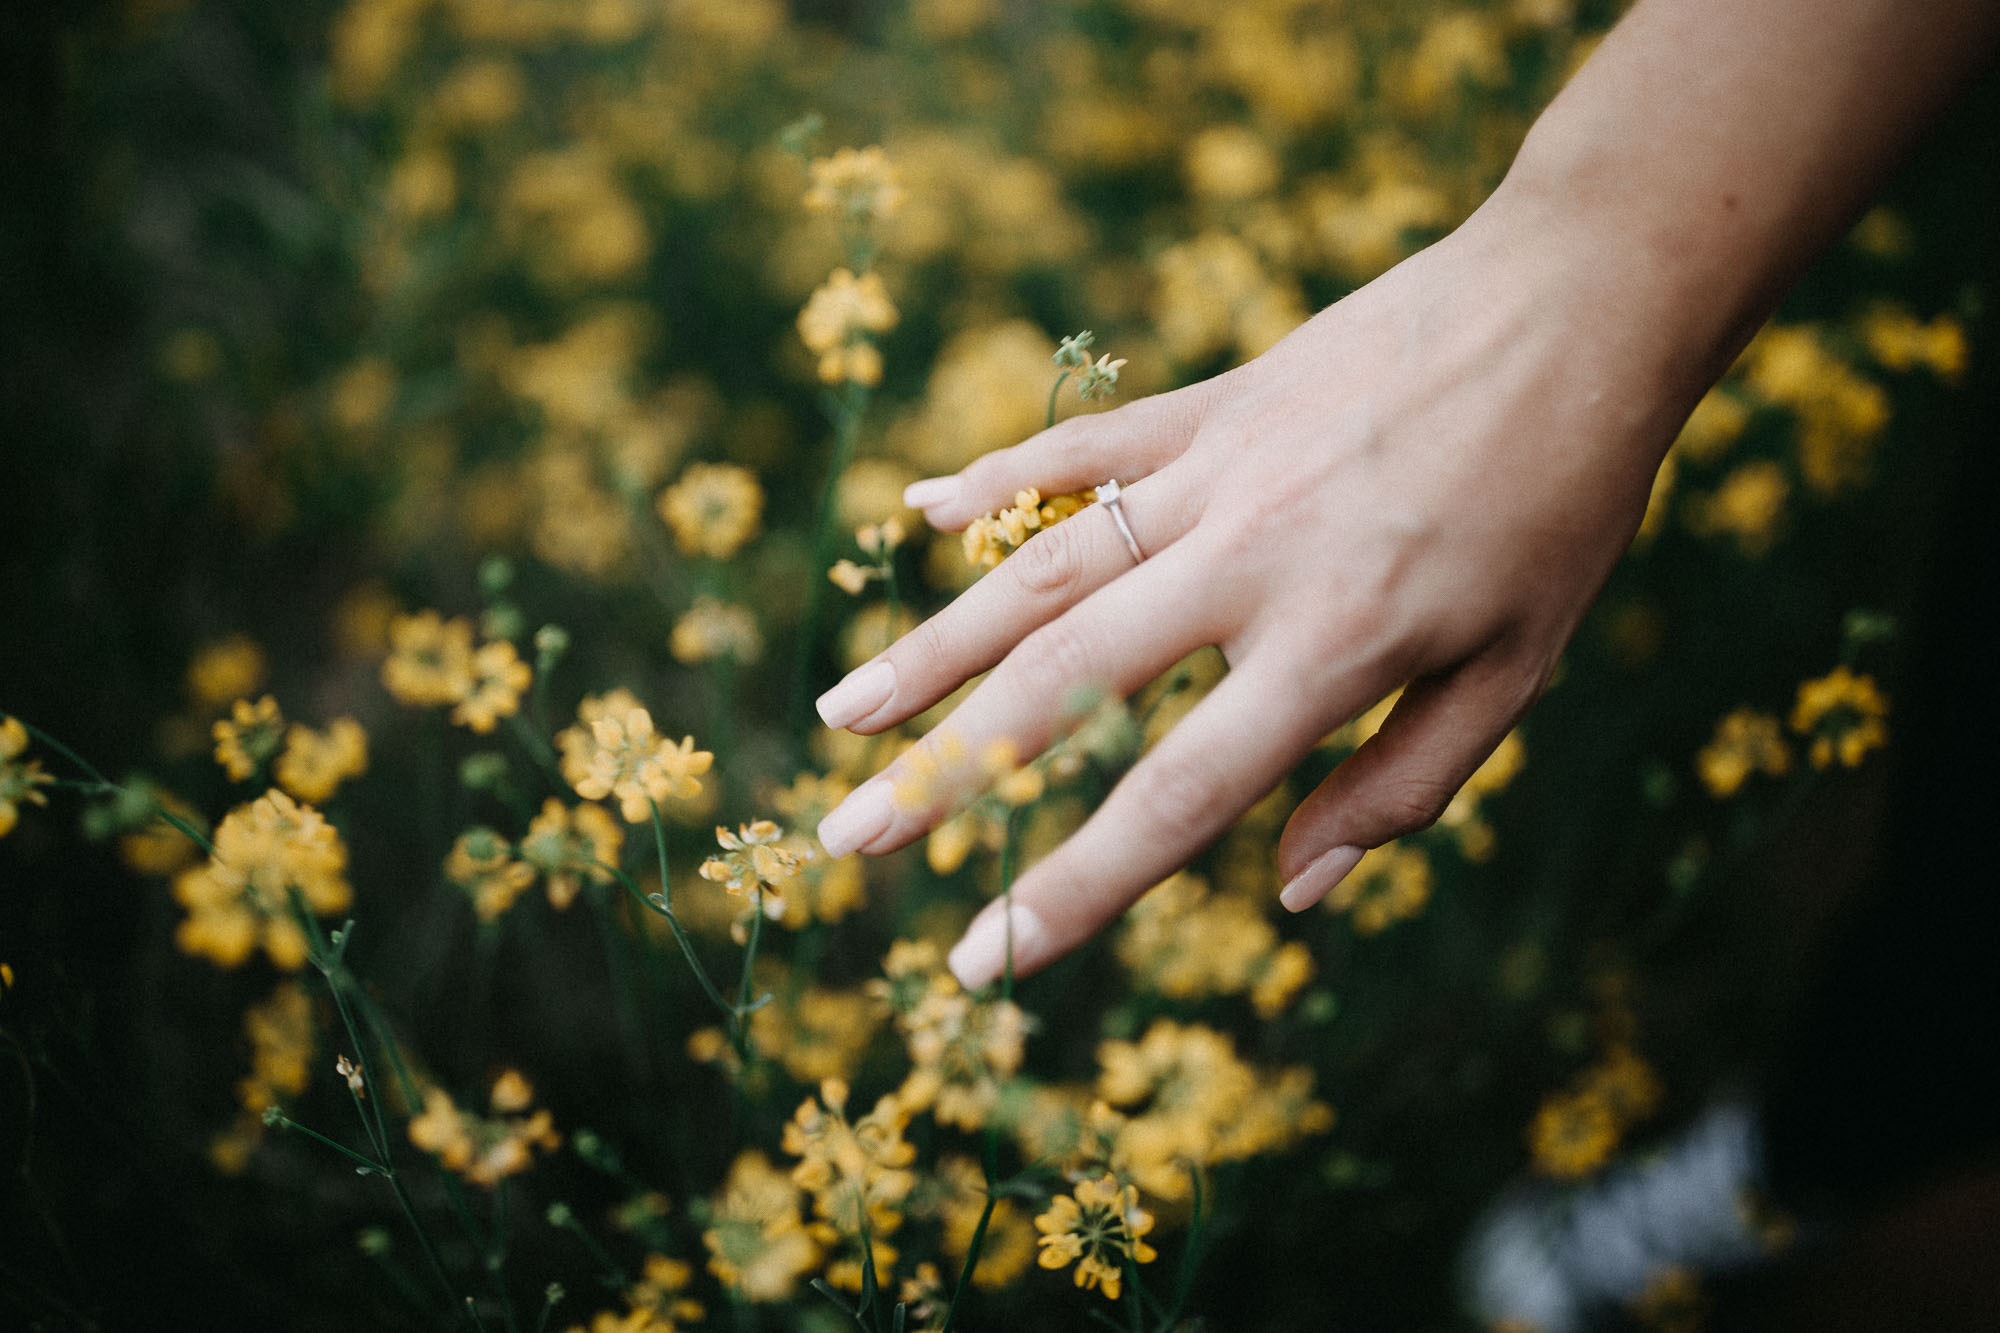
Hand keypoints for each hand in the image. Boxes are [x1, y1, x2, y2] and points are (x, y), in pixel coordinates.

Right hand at [813, 188, 1700, 990]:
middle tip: (846, 841)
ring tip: (843, 714)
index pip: (1169, 799)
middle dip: (944, 778)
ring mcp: (1215, 472)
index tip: (982, 960)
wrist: (1577, 307)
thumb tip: (1294, 892)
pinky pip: (1080, 448)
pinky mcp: (1208, 403)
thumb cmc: (1560, 506)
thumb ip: (1400, 787)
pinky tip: (915, 512)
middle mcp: (1250, 561)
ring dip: (932, 647)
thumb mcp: (1518, 669)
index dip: (1066, 890)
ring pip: (1041, 571)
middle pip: (1063, 687)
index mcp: (1333, 647)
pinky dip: (994, 480)